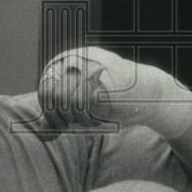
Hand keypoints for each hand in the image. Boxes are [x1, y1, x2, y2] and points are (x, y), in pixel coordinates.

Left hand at [38, 46, 191, 138]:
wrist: (151, 94)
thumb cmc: (114, 101)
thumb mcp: (82, 106)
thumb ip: (61, 114)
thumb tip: (39, 133)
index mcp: (69, 59)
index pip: (45, 87)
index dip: (50, 111)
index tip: (62, 123)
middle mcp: (78, 58)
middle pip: (52, 94)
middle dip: (61, 117)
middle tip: (76, 125)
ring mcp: (92, 67)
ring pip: (66, 100)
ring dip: (76, 119)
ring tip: (91, 121)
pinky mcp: (106, 80)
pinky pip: (84, 105)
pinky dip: (88, 120)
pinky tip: (99, 120)